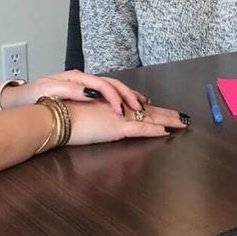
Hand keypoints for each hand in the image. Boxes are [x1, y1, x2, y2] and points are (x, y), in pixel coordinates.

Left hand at [7, 70, 147, 115]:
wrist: (18, 99)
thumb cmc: (31, 96)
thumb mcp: (48, 91)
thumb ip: (70, 90)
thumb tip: (91, 93)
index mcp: (75, 77)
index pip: (101, 84)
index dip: (113, 97)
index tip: (120, 110)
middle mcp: (81, 79)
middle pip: (110, 83)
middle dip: (126, 95)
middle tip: (140, 107)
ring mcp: (82, 84)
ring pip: (110, 87)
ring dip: (126, 95)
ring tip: (141, 104)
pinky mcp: (81, 92)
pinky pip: (104, 93)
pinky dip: (118, 98)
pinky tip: (125, 105)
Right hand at [66, 99, 187, 145]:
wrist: (54, 117)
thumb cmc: (63, 117)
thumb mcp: (82, 115)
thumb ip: (95, 116)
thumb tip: (101, 121)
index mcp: (109, 104)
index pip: (135, 105)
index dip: (150, 108)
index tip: (160, 109)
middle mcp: (117, 108)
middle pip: (147, 110)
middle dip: (165, 113)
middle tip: (181, 116)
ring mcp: (118, 117)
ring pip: (149, 118)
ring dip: (167, 120)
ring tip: (182, 123)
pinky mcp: (117, 128)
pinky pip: (140, 129)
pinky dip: (154, 130)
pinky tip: (166, 131)